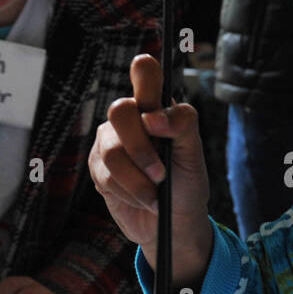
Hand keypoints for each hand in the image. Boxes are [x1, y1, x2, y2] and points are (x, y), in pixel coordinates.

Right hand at [88, 55, 213, 285]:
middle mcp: (130, 118)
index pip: (145, 71)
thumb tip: (153, 118)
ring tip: (156, 193)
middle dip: (142, 149)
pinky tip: (143, 199)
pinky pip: (106, 176)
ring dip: (139, 179)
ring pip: (112, 151)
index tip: (155, 111)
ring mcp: (110, 141)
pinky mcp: (98, 168)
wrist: (173, 222)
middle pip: (120, 111)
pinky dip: (130, 193)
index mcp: (156, 106)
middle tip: (162, 174)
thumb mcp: (193, 153)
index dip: (145, 76)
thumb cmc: (186, 182)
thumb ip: (181, 125)